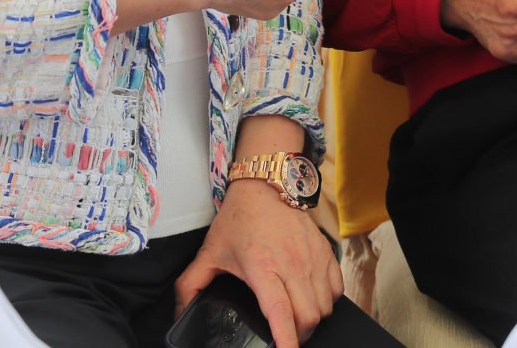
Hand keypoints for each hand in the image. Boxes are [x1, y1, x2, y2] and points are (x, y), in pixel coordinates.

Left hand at [174, 180, 342, 346]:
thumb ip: (190, 286)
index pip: (281, 313)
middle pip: (308, 317)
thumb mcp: (209, 252)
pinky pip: (336, 289)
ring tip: (297, 321)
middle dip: (299, 336)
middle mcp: (292, 264)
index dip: (287, 340)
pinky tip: (312, 300)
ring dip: (313, 320)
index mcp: (262, 268)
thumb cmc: (238, 219)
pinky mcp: (325, 251)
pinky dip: (328, 301)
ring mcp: (312, 258)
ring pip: (324, 307)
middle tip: (286, 338)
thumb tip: (180, 314)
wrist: (265, 184)